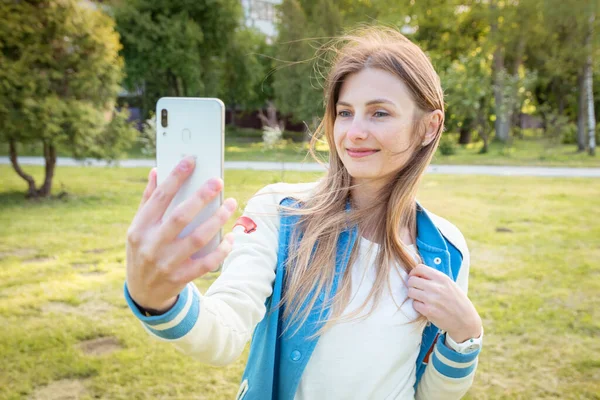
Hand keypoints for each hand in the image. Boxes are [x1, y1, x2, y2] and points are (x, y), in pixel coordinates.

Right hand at [126, 156, 237, 311]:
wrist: (142, 292)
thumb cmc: (143, 250)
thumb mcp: (139, 227)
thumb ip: (149, 200)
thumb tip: (157, 171)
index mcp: (140, 227)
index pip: (159, 197)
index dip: (176, 177)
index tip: (191, 161)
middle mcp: (152, 244)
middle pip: (180, 216)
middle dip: (201, 197)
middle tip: (218, 181)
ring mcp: (166, 263)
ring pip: (197, 238)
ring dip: (217, 220)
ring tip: (231, 205)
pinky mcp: (181, 278)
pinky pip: (207, 263)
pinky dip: (222, 250)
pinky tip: (230, 237)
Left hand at [407, 264, 481, 342]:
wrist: (465, 320)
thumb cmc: (456, 300)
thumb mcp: (449, 284)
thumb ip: (435, 278)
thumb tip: (417, 273)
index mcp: (441, 278)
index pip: (419, 268)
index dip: (413, 273)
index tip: (414, 277)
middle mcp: (436, 287)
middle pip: (412, 280)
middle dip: (412, 285)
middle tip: (416, 289)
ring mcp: (431, 299)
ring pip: (410, 292)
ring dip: (413, 295)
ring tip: (420, 298)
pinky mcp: (428, 311)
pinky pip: (414, 304)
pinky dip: (417, 305)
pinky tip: (424, 306)